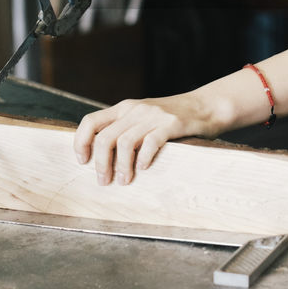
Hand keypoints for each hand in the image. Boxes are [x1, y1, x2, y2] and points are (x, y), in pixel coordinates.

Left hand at [74, 93, 212, 185]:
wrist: (206, 106)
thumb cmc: (171, 119)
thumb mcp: (143, 118)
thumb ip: (124, 129)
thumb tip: (100, 156)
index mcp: (124, 108)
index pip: (90, 121)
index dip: (81, 142)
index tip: (83, 162)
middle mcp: (135, 110)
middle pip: (105, 137)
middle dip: (101, 164)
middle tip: (104, 181)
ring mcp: (153, 116)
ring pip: (124, 142)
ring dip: (121, 166)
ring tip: (124, 181)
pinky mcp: (172, 124)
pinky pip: (150, 142)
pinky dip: (143, 158)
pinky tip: (145, 168)